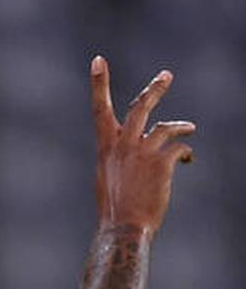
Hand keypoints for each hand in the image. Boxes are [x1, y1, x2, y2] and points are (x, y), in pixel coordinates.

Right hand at [90, 56, 194, 232]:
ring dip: (181, 127)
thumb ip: (120, 157)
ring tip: (189, 129)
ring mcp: (143, 152)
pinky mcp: (162, 163)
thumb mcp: (109, 176)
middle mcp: (123, 144)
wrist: (123, 228)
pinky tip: (186, 161)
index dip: (99, 83)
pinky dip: (185, 153)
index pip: (99, 108)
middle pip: (140, 107)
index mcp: (105, 147)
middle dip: (155, 89)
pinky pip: (179, 150)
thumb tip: (135, 148)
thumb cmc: (114, 208)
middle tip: (166, 76)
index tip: (98, 60)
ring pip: (167, 127)